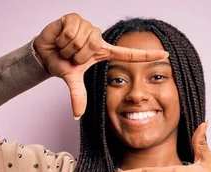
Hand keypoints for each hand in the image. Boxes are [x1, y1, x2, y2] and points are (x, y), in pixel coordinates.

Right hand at [34, 13, 169, 118]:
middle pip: (92, 46)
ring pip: (82, 39)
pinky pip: (72, 31)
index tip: (166, 54)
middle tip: (70, 56)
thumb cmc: (62, 64)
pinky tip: (60, 38)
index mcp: (103, 52)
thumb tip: (77, 115)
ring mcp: (88, 26)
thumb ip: (78, 96)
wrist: (44, 53)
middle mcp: (98, 37)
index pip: (129, 54)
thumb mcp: (72, 79)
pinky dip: (62, 38)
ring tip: (65, 47)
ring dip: (69, 47)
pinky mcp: (75, 18)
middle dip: (77, 55)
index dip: (147, 54)